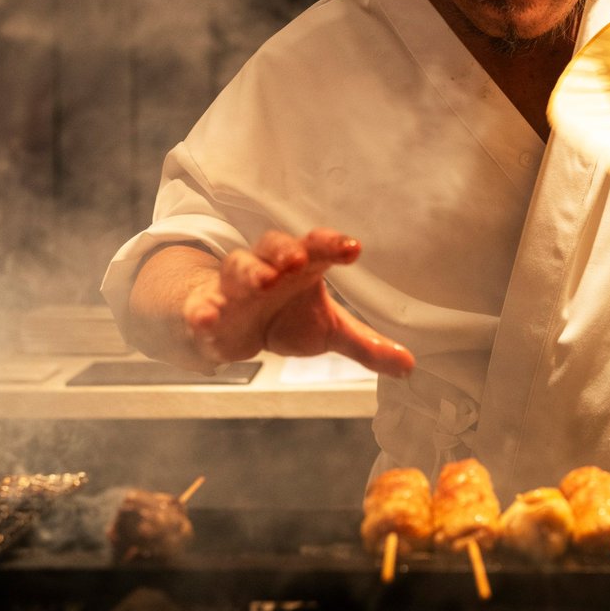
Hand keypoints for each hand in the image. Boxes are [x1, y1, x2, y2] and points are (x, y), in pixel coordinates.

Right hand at [182, 227, 414, 377]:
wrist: (231, 325)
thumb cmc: (285, 317)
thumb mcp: (327, 331)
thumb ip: (365, 345)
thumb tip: (409, 365)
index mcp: (301, 265)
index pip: (318, 246)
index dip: (333, 245)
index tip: (353, 249)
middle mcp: (267, 267)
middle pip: (273, 246)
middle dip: (285, 251)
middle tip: (298, 260)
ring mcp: (234, 285)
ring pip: (237, 267)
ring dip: (250, 272)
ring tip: (263, 281)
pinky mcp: (207, 307)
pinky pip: (200, 304)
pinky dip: (202, 310)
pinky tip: (206, 318)